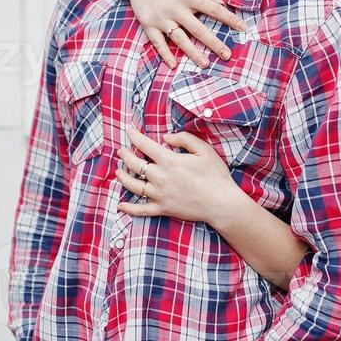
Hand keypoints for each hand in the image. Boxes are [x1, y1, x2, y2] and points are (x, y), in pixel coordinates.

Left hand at [116, 126, 239, 225]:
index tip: (130, 131)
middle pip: (134, 164)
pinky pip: (141, 209)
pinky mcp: (163, 209)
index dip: (135, 136)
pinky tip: (120, 205)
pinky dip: (129, 208)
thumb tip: (166, 137)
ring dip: (123, 177)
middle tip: (121, 150)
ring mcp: (159, 194)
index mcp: (169, 161)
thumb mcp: (204, 149)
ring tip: (118, 171)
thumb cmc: (215, 175)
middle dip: (125, 155)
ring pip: (133, 185)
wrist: (222, 203)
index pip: (145, 145)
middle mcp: (160, 177)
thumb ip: (184, 138)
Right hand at [119, 0, 248, 68]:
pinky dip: (165, 54)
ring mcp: (161, 18)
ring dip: (193, 53)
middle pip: (199, 29)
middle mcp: (176, 8)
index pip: (214, 9)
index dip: (230, 19)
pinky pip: (158, 42)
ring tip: (205, 64)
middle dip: (214, 43)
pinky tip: (174, 65)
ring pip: (180, 39)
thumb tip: (221, 3)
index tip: (243, 28)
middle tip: (227, 55)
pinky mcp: (149, 24)